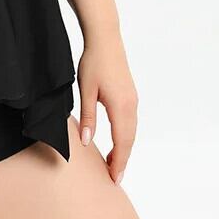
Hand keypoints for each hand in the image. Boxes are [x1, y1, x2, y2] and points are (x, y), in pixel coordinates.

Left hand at [76, 30, 137, 184]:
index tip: (115, 178)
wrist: (105, 40)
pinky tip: (118, 140)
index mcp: (121, 106)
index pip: (122, 142)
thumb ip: (88, 117)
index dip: (119, 161)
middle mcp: (131, 105)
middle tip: (115, 177)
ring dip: (125, 148)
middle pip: (130, 140)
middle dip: (123, 159)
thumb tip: (88, 142)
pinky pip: (131, 122)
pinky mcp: (131, 95)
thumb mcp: (85, 90)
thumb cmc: (93, 62)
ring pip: (132, 131)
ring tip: (115, 163)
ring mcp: (133, 100)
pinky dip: (126, 136)